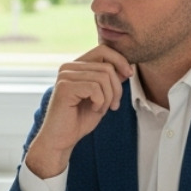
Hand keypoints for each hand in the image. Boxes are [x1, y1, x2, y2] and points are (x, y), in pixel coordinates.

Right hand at [24, 45, 133, 179]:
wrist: (61, 140)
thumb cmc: (79, 120)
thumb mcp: (101, 97)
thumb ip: (110, 81)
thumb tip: (126, 67)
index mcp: (76, 66)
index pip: (103, 50)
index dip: (120, 60)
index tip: (129, 75)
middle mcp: (68, 67)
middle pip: (107, 66)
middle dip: (117, 88)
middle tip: (114, 106)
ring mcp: (65, 75)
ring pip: (103, 78)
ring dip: (109, 97)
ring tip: (102, 109)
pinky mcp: (65, 87)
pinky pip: (95, 88)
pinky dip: (101, 102)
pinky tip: (94, 110)